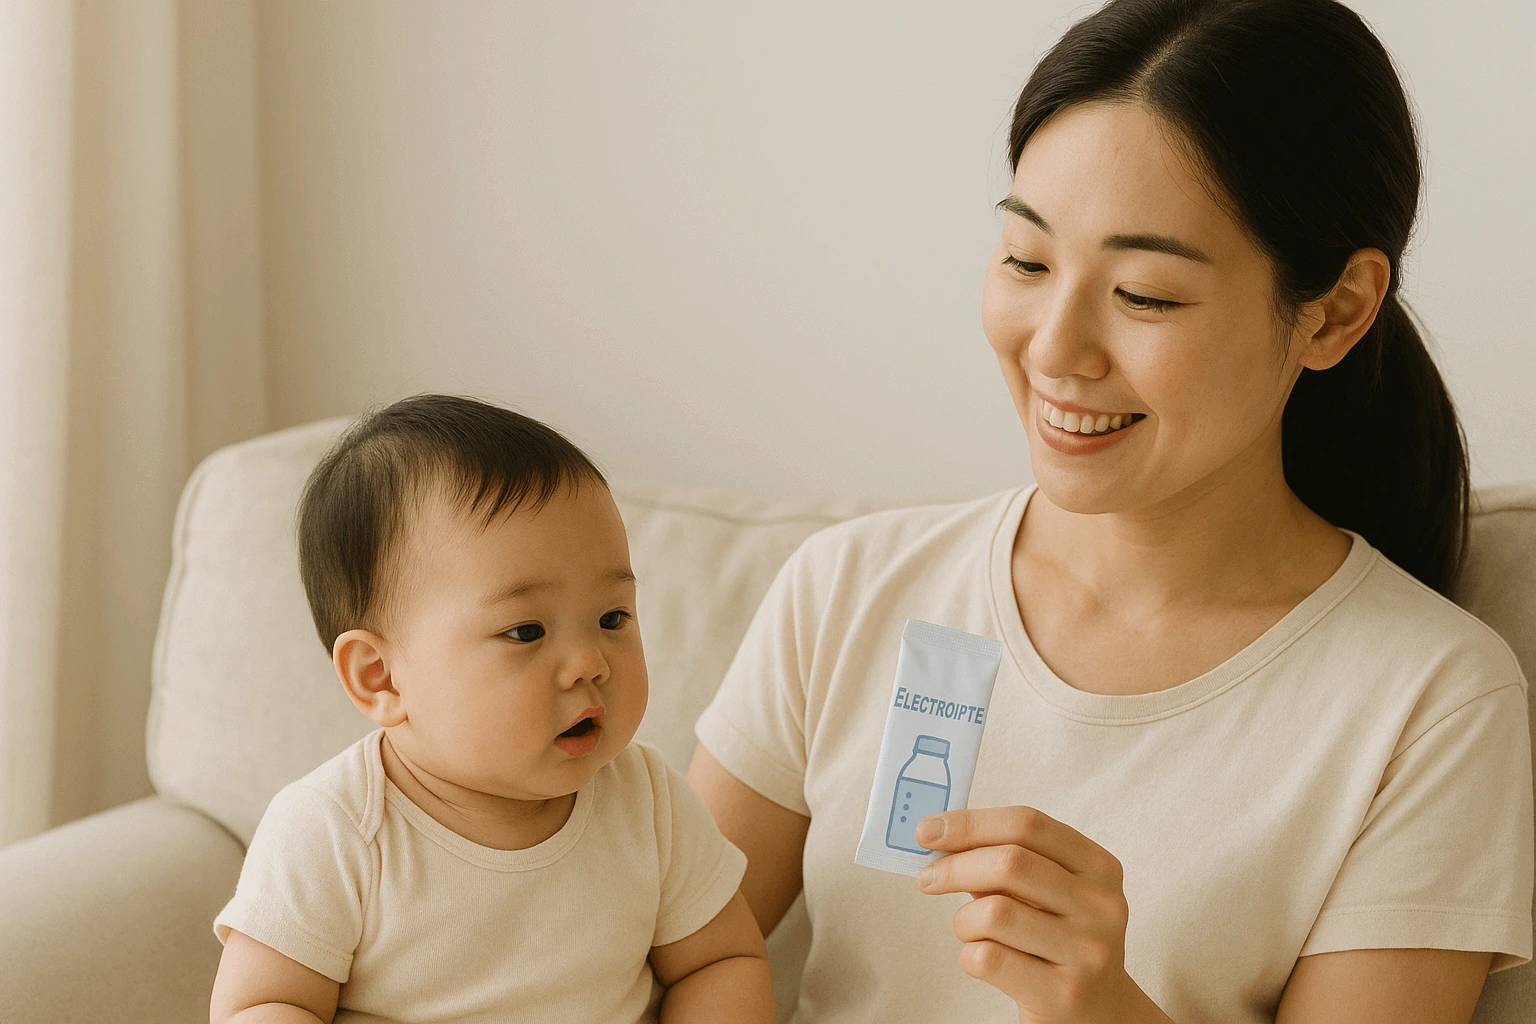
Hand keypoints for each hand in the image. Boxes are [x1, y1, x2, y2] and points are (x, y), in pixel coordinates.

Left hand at [914, 806, 1170, 1023]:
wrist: (1098, 1011)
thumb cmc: (1057, 940)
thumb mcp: (1046, 893)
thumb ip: (1003, 862)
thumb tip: (939, 836)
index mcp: (1098, 867)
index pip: (1027, 825)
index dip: (970, 823)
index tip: (928, 830)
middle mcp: (1101, 906)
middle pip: (1010, 864)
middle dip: (955, 867)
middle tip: (927, 878)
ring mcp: (1087, 951)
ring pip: (995, 913)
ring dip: (964, 920)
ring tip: (968, 930)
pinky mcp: (1063, 994)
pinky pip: (989, 959)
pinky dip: (969, 955)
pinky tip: (981, 958)